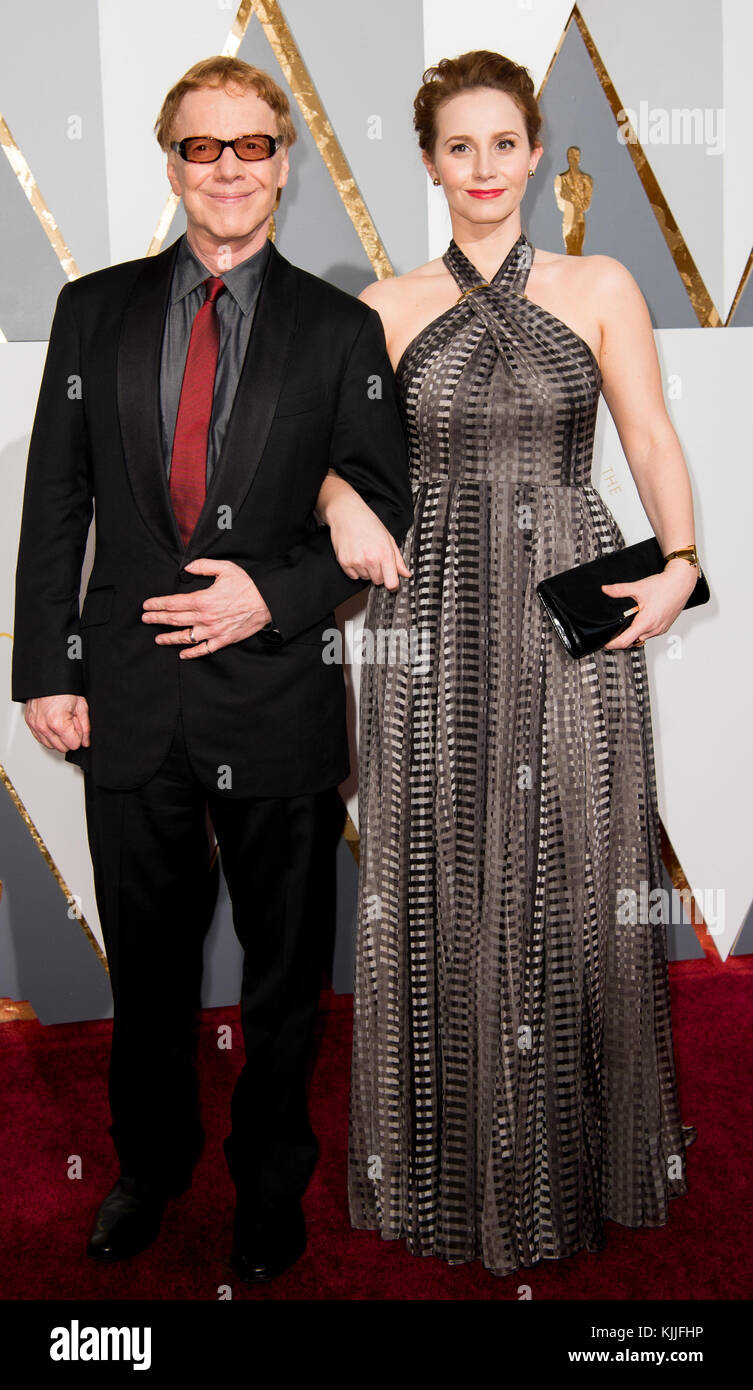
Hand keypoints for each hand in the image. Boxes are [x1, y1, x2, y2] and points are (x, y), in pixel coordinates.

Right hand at [25, 694, 89, 751]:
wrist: (49, 677)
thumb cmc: (64, 688)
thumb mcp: (81, 706)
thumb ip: (85, 727)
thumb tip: (85, 741)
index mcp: (58, 722)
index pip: (73, 745)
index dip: (79, 736)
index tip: (77, 725)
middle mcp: (44, 726)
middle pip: (62, 747)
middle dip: (69, 738)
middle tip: (70, 722)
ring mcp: (35, 725)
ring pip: (50, 745)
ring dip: (58, 738)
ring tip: (62, 722)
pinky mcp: (30, 722)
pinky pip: (40, 738)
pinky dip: (48, 735)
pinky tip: (53, 725)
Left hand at [142, 559, 271, 658]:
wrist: (267, 603)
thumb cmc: (247, 585)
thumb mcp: (225, 568)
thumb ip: (203, 566)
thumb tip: (186, 567)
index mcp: (203, 599)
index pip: (174, 602)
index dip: (158, 604)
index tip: (147, 605)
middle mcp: (205, 617)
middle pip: (175, 619)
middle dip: (157, 619)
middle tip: (145, 619)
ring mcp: (213, 631)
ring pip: (186, 636)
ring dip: (169, 638)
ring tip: (158, 639)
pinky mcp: (223, 640)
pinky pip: (204, 649)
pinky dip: (192, 652)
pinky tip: (182, 654)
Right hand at [326, 492, 411, 590]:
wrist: (347, 514)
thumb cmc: (368, 523)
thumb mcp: (388, 539)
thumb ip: (398, 559)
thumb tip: (406, 574)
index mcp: (384, 553)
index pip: (391, 583)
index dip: (393, 584)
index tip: (392, 582)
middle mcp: (371, 559)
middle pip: (378, 581)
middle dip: (379, 573)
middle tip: (375, 558)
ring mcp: (356, 562)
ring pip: (365, 579)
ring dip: (366, 570)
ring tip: (364, 553)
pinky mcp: (344, 563)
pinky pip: (353, 576)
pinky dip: (355, 570)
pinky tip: (356, 556)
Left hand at [601, 559, 698, 650]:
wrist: (681, 582)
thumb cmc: (665, 586)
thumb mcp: (638, 587)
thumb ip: (619, 590)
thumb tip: (606, 589)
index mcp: (646, 622)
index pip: (625, 641)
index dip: (613, 644)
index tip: (606, 644)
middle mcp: (654, 629)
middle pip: (633, 641)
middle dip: (622, 639)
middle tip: (613, 634)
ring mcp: (661, 629)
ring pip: (642, 638)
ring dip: (633, 635)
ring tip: (627, 625)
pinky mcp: (665, 626)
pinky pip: (651, 634)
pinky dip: (643, 631)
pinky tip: (641, 621)